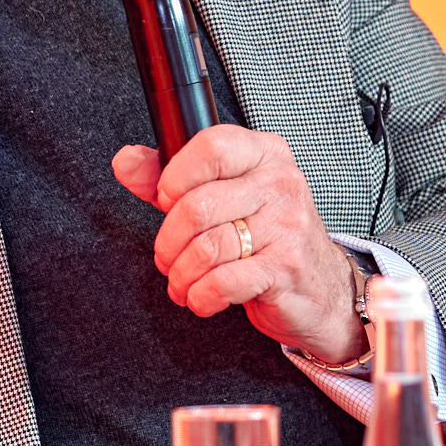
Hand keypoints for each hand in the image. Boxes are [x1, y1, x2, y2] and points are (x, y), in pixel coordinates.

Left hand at [112, 125, 365, 365]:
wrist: (320, 287)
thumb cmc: (265, 237)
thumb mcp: (221, 197)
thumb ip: (170, 179)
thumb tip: (126, 161)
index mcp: (264, 153)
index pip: (211, 147)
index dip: (175, 177)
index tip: (166, 202)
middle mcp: (281, 183)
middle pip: (197, 206)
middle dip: (169, 242)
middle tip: (167, 258)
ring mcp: (288, 226)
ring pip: (206, 248)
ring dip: (180, 275)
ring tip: (182, 282)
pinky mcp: (286, 268)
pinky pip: (222, 282)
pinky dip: (200, 296)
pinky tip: (200, 298)